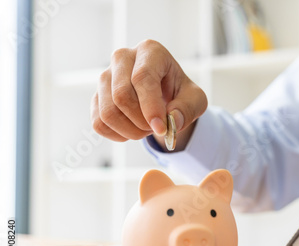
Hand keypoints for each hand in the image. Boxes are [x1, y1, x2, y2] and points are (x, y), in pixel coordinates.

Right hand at [91, 39, 207, 150]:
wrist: (165, 96)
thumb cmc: (180, 93)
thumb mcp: (195, 99)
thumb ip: (188, 109)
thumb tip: (172, 121)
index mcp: (150, 51)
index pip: (142, 77)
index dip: (150, 107)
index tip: (161, 128)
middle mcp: (122, 58)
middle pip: (121, 96)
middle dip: (141, 121)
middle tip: (158, 127)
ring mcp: (105, 76)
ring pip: (108, 112)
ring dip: (131, 131)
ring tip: (147, 128)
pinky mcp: (96, 96)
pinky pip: (99, 123)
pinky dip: (118, 135)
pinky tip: (132, 130)